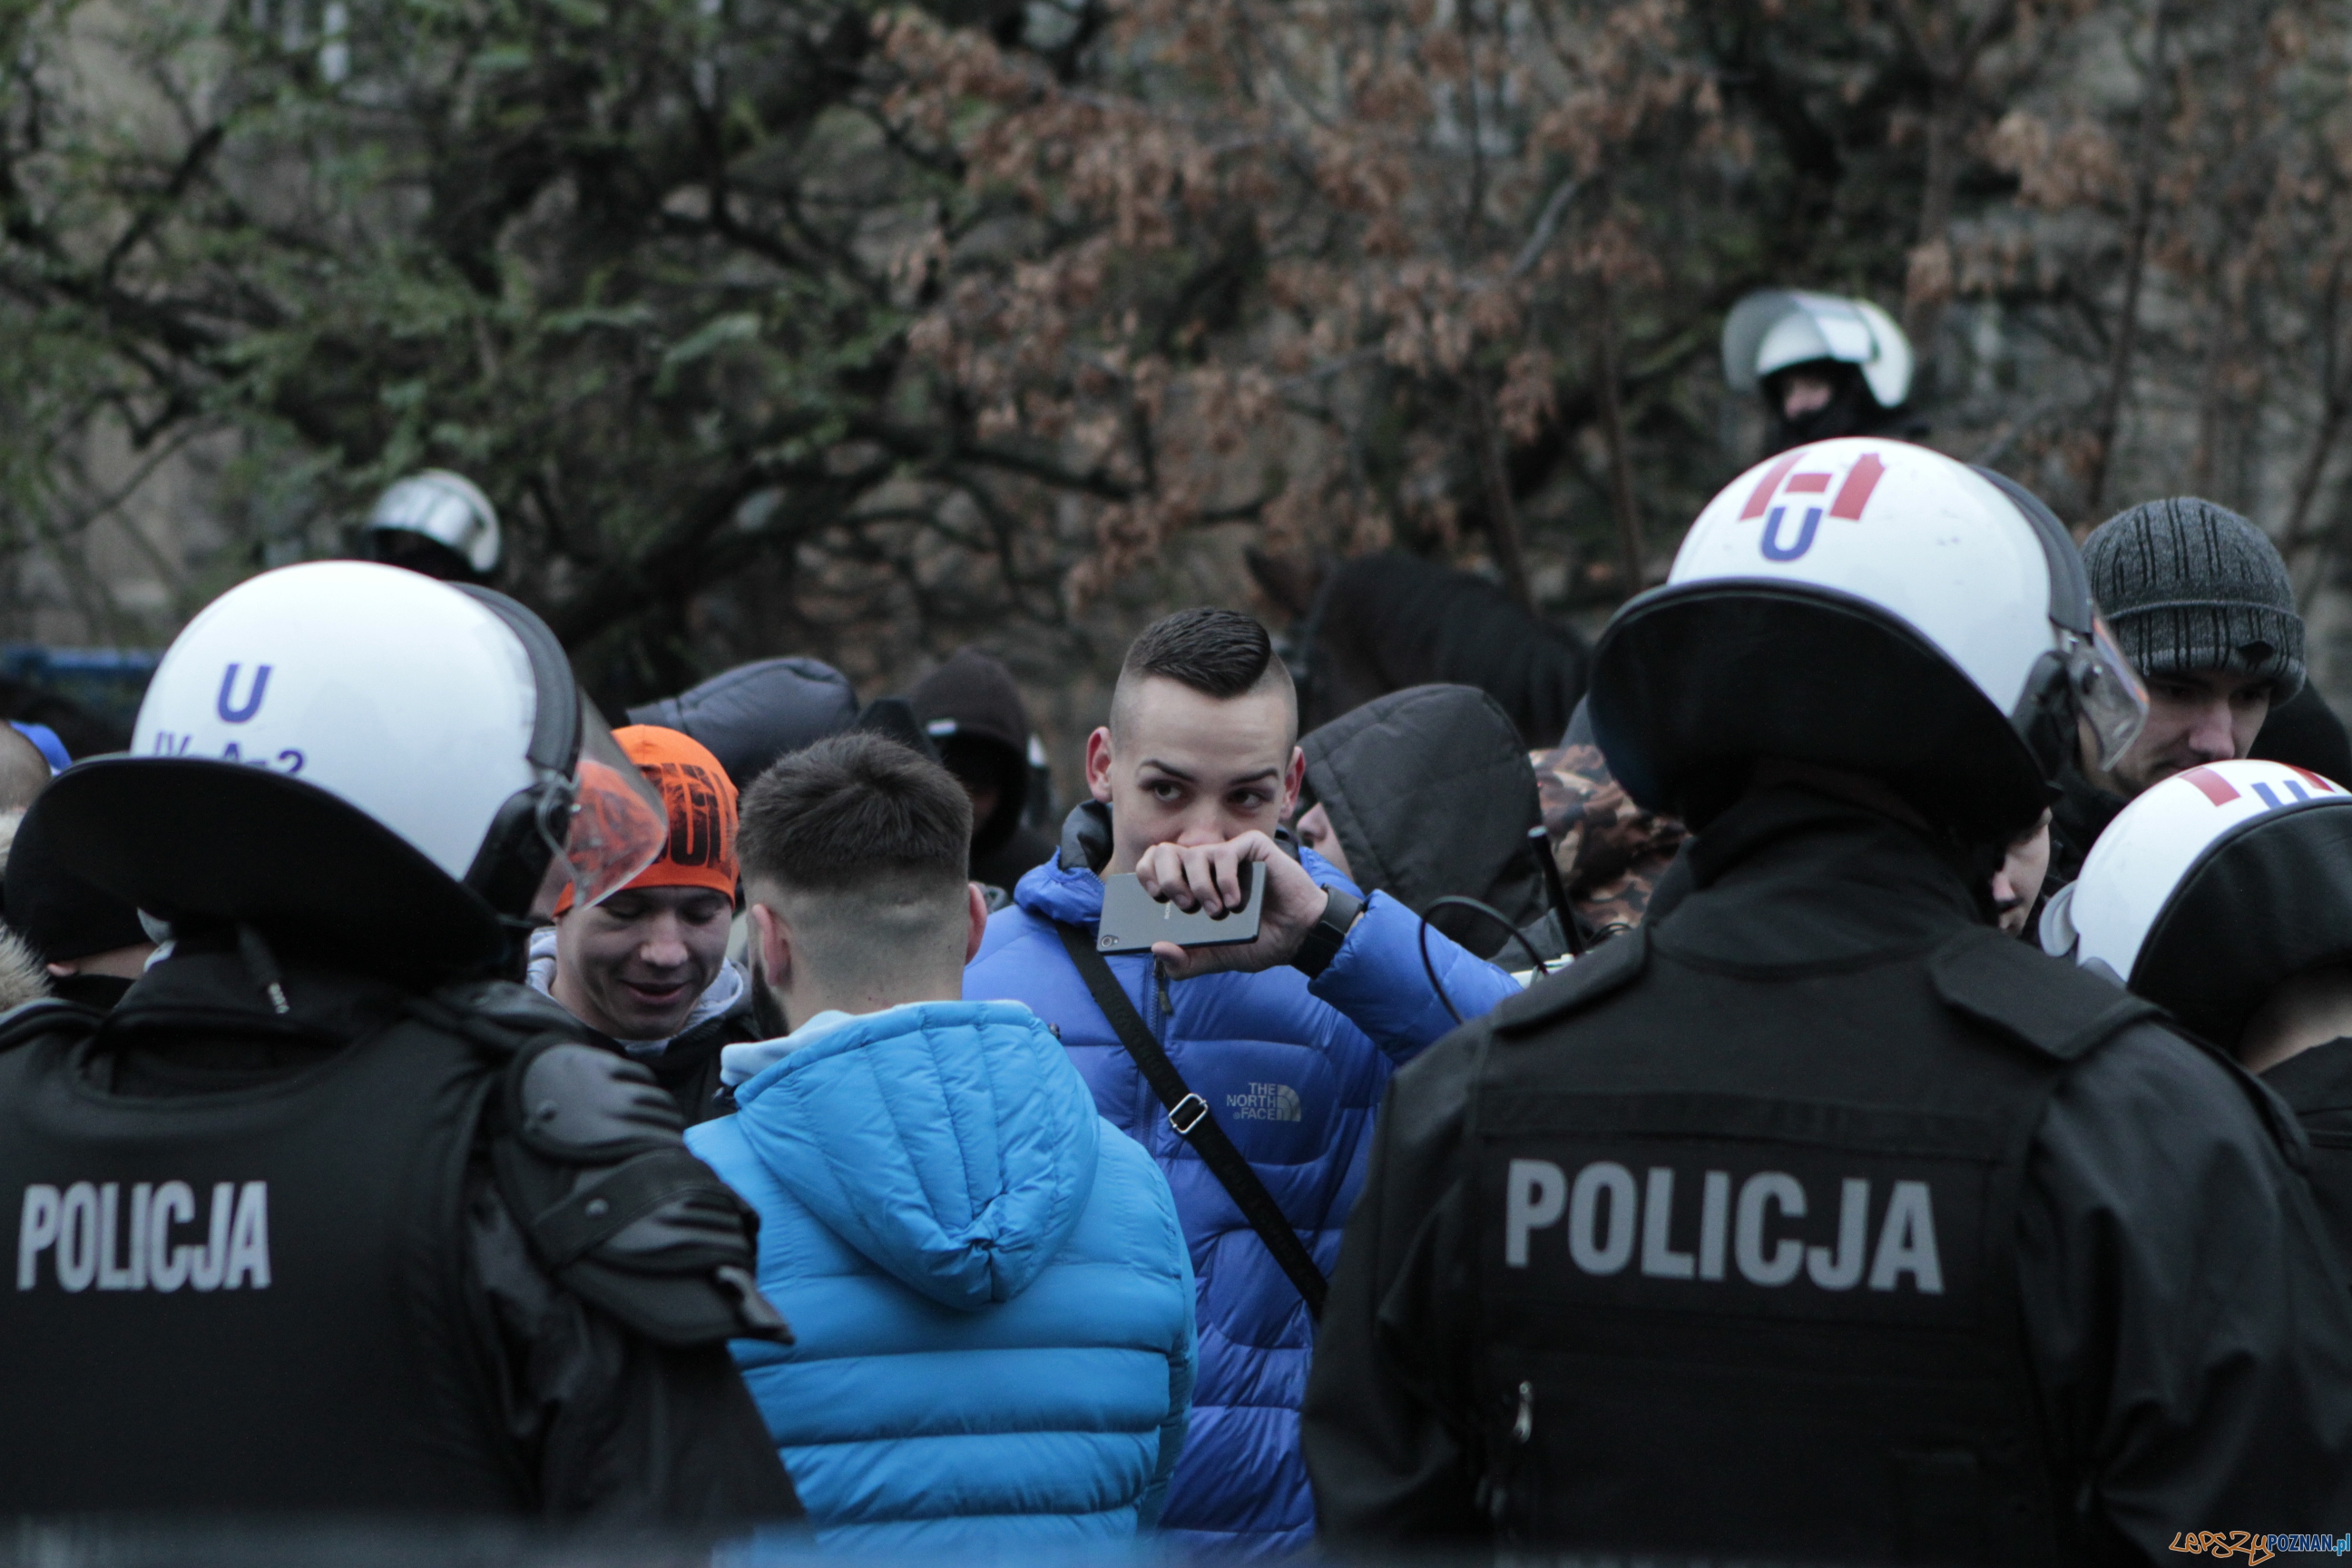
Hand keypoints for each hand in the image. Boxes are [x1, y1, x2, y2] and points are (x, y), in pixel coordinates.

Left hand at [1133, 831, 1332, 978]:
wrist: (1298, 937)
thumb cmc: (1256, 943)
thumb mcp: (1213, 960)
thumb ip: (1184, 962)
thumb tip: (1156, 949)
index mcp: (1188, 885)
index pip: (1153, 865)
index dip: (1145, 875)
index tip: (1153, 897)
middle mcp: (1204, 866)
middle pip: (1164, 852)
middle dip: (1167, 878)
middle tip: (1183, 904)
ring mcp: (1227, 855)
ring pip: (1194, 853)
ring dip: (1199, 885)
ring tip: (1217, 911)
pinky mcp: (1252, 848)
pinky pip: (1226, 852)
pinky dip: (1225, 879)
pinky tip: (1234, 901)